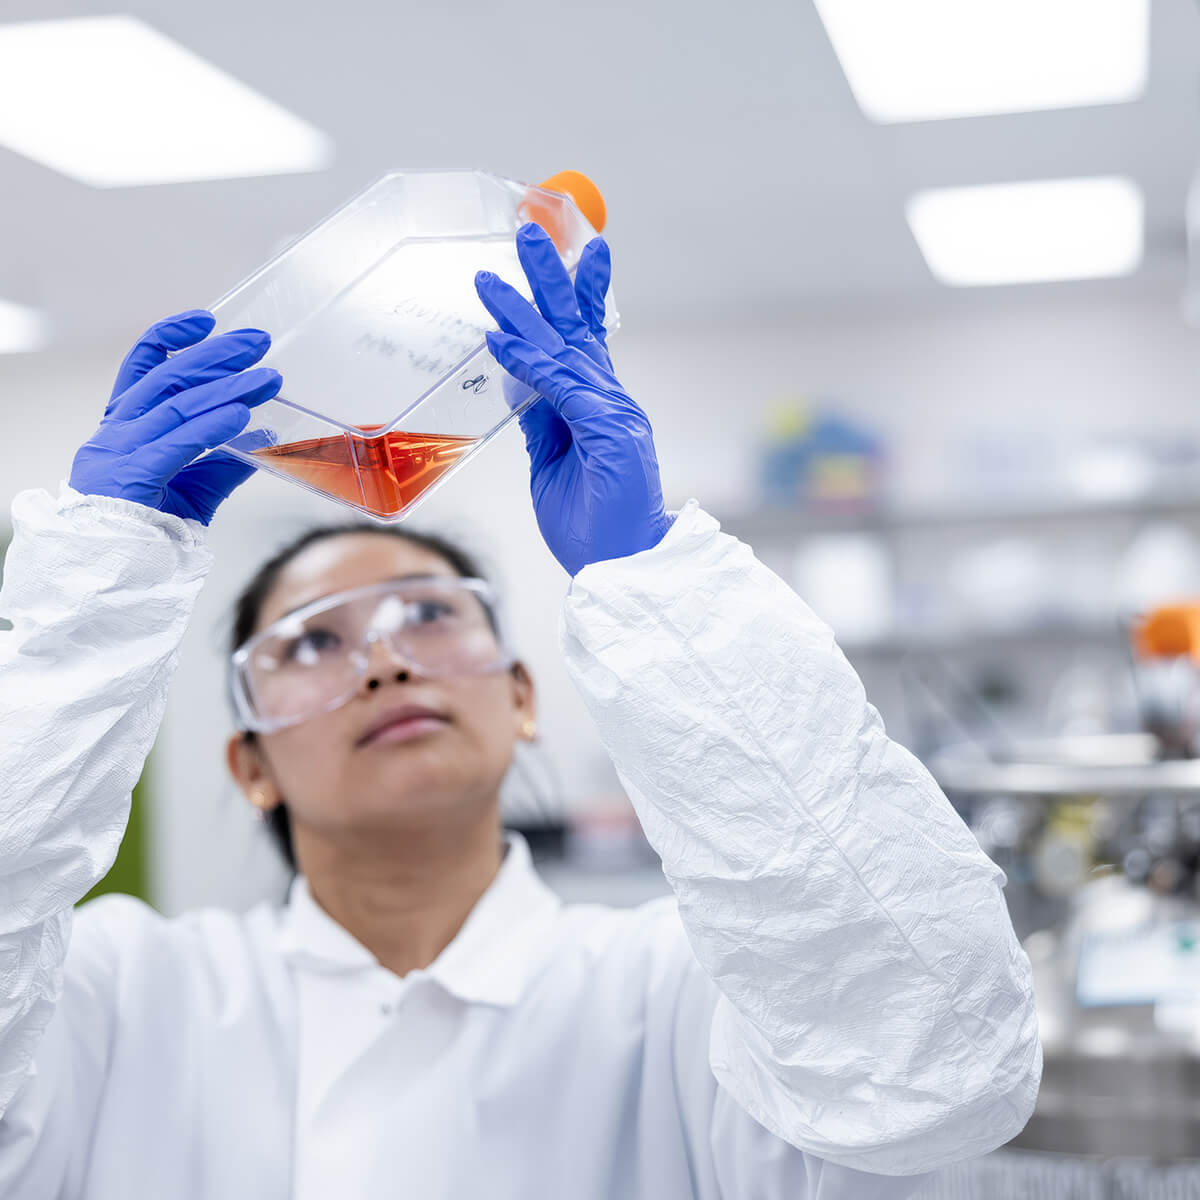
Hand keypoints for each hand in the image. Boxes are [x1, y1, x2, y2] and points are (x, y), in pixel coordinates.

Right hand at [69, 310, 280, 524]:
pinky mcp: (131, 479)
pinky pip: (176, 444)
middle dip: (217, 356)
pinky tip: (241, 415)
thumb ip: (224, 461)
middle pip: (166, 379)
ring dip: (228, 388)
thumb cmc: (146, 529)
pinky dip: (211, 426)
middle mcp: (116, 434)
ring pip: (176, 407)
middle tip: (259, 342)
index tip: (206, 319)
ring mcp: (119, 454)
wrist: (111, 576)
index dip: (170, 339)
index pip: (140, 368)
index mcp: (122, 429)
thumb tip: (266, 437)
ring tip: (267, 378)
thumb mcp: (193, 487)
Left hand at [474, 223, 671, 575]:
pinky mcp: (610, 433)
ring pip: (566, 348)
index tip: (563, 253)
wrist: (625, 566)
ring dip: (527, 308)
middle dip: (552, 277)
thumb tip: (519, 384)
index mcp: (601, 407)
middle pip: (578, 327)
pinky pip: (562, 387)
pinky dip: (531, 360)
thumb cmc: (593, 525)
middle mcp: (610, 401)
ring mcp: (613, 414)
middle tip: (529, 229)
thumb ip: (542, 421)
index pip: (584, 339)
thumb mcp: (553, 465)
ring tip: (496, 275)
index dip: (571, 295)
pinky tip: (503, 336)